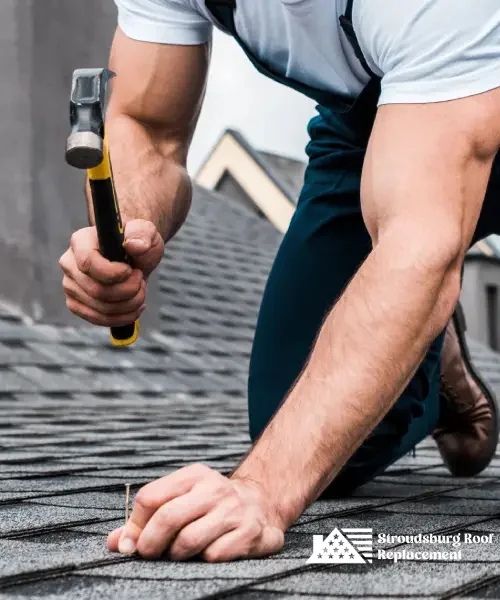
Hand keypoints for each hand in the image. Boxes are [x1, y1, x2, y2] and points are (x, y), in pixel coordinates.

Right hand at [59, 219, 163, 326]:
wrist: (132, 256)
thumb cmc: (136, 241)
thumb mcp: (145, 231)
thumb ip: (142, 233)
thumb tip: (135, 245)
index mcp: (81, 241)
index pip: (87, 262)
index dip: (112, 273)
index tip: (132, 270)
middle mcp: (69, 263)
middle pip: (97, 290)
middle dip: (128, 290)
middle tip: (141, 279)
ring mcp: (70, 285)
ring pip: (100, 308)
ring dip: (129, 304)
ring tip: (141, 290)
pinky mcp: (76, 304)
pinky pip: (98, 319)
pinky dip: (123, 317)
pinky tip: (136, 306)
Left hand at [107, 464, 284, 561]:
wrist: (262, 503)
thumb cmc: (211, 505)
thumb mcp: (182, 499)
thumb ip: (147, 519)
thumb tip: (115, 542)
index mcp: (194, 476)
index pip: (150, 497)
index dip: (136, 525)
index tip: (134, 542)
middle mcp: (214, 489)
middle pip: (167, 518)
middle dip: (150, 544)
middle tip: (150, 555)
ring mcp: (234, 510)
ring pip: (188, 541)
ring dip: (177, 555)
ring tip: (179, 555)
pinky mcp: (250, 532)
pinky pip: (214, 555)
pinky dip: (204, 560)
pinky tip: (207, 554)